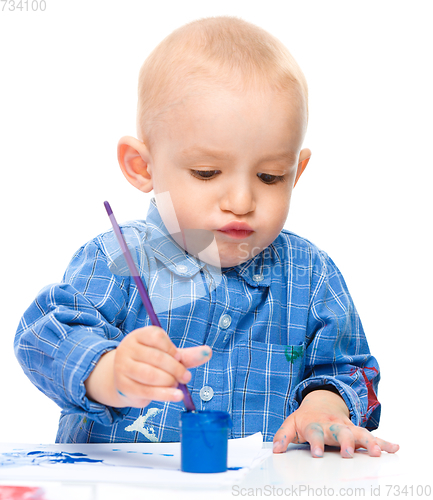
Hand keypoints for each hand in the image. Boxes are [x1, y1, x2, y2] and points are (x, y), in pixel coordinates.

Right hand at [84, 326, 211, 407]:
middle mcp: (127, 349)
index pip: (156, 337)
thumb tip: (208, 352)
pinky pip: (147, 391)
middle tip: (186, 376)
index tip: (179, 358)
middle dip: (176, 368)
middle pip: (156, 357)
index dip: (171, 349)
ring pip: (151, 375)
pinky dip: (165, 395)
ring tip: (177, 384)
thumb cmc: (150, 363)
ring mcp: (123, 367)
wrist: (125, 379)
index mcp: (139, 335)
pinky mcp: (124, 386)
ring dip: (170, 381)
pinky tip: (176, 395)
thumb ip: (186, 355)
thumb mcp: (167, 356)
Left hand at [272, 390, 398, 457]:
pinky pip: (372, 436)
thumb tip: (276, 449)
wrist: (320, 403)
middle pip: (340, 432)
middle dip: (345, 442)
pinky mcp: (357, 431)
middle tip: (347, 454)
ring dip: (368, 442)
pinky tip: (394, 448)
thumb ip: (282, 436)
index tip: (317, 453)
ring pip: (359, 433)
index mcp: (315, 424)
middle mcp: (332, 425)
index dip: (316, 442)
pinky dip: (384, 442)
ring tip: (376, 452)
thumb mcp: (290, 424)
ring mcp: (346, 427)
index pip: (315, 433)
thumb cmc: (305, 419)